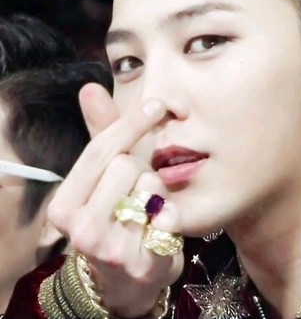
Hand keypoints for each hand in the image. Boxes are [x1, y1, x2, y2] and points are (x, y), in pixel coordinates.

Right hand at [48, 83, 183, 316]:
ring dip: (157, 192)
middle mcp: (81, 230)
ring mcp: (111, 250)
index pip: (100, 150)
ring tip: (148, 209)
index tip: (157, 105)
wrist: (127, 277)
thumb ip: (101, 135)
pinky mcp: (142, 263)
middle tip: (138, 188)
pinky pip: (169, 216)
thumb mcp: (104, 177)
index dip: (132, 122)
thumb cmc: (116, 216)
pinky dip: (170, 214)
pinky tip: (161, 225)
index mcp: (65, 205)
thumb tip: (89, 88)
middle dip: (141, 169)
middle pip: (127, 165)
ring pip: (150, 186)